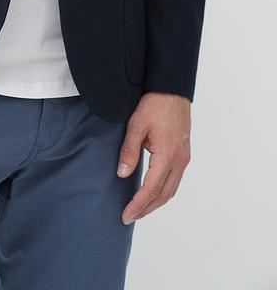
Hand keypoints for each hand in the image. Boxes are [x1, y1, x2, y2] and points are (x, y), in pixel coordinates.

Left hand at [117, 91, 190, 224]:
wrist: (172, 89)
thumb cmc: (153, 104)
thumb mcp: (136, 125)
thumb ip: (129, 151)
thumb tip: (122, 174)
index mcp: (167, 156)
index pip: (151, 189)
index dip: (138, 204)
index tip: (126, 215)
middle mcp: (179, 161)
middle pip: (163, 195)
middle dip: (146, 208)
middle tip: (129, 217)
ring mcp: (183, 158)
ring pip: (171, 189)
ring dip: (156, 202)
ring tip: (139, 209)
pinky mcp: (184, 153)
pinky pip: (175, 180)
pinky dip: (163, 191)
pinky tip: (153, 192)